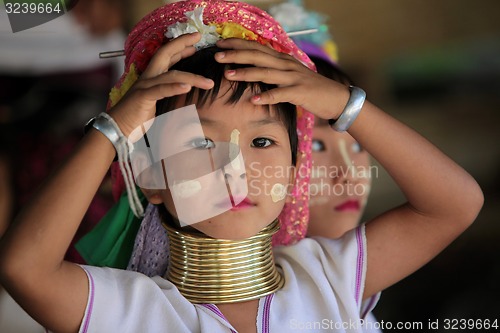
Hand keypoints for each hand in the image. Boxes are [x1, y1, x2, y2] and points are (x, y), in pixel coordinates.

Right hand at [109, 33, 214, 135]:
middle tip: (198, 37)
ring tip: (209, 83)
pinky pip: (161, 90)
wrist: (118, 128)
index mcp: (151, 78)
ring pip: (171, 75)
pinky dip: (175, 88)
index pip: (166, 56)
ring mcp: (144, 86)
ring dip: (193, 78)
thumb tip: (185, 93)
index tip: (195, 42)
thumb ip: (168, 95)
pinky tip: (188, 87)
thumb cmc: (137, 118)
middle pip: (165, 54)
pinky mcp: (143, 97)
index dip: (180, 47)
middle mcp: (147, 78)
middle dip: (182, 43)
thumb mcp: (156, 103)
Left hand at [214, 38, 349, 119]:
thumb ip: (274, 71)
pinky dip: (267, 96)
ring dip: (246, 73)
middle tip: (217, 56)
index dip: (238, 45)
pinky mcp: (299, 92)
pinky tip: (254, 100)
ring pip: (266, 73)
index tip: (220, 45)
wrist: (336, 98)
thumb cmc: (310, 88)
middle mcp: (286, 65)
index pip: (257, 48)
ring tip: (228, 75)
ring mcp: (293, 78)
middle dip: (236, 55)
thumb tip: (254, 70)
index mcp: (283, 60)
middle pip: (258, 56)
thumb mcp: (290, 75)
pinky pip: (280, 94)